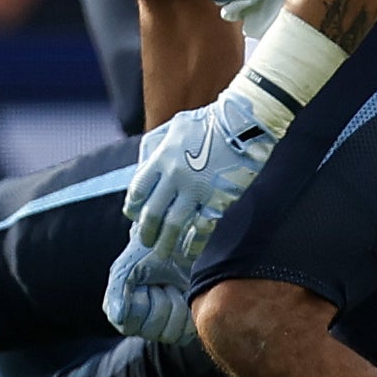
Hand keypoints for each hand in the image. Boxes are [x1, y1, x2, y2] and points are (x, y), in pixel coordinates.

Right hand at [102, 236, 196, 344]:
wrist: (172, 254)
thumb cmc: (143, 259)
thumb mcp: (125, 270)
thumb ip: (116, 293)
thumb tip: (117, 319)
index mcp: (118, 315)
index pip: (132, 321)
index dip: (142, 300)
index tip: (143, 284)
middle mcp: (137, 329)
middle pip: (153, 329)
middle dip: (161, 300)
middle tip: (159, 285)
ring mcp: (159, 333)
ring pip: (171, 334)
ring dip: (176, 305)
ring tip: (171, 291)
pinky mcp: (181, 332)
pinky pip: (187, 334)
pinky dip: (188, 314)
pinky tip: (182, 300)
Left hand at [124, 88, 276, 262]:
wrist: (243, 124)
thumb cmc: (207, 122)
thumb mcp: (173, 128)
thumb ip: (155, 148)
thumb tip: (142, 167)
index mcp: (160, 159)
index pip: (138, 190)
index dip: (133, 207)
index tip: (132, 216)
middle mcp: (174, 177)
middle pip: (152, 212)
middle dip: (146, 231)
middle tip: (144, 242)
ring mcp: (197, 190)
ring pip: (174, 224)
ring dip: (166, 242)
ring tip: (162, 253)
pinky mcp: (219, 199)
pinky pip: (203, 227)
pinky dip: (194, 241)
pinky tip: (189, 250)